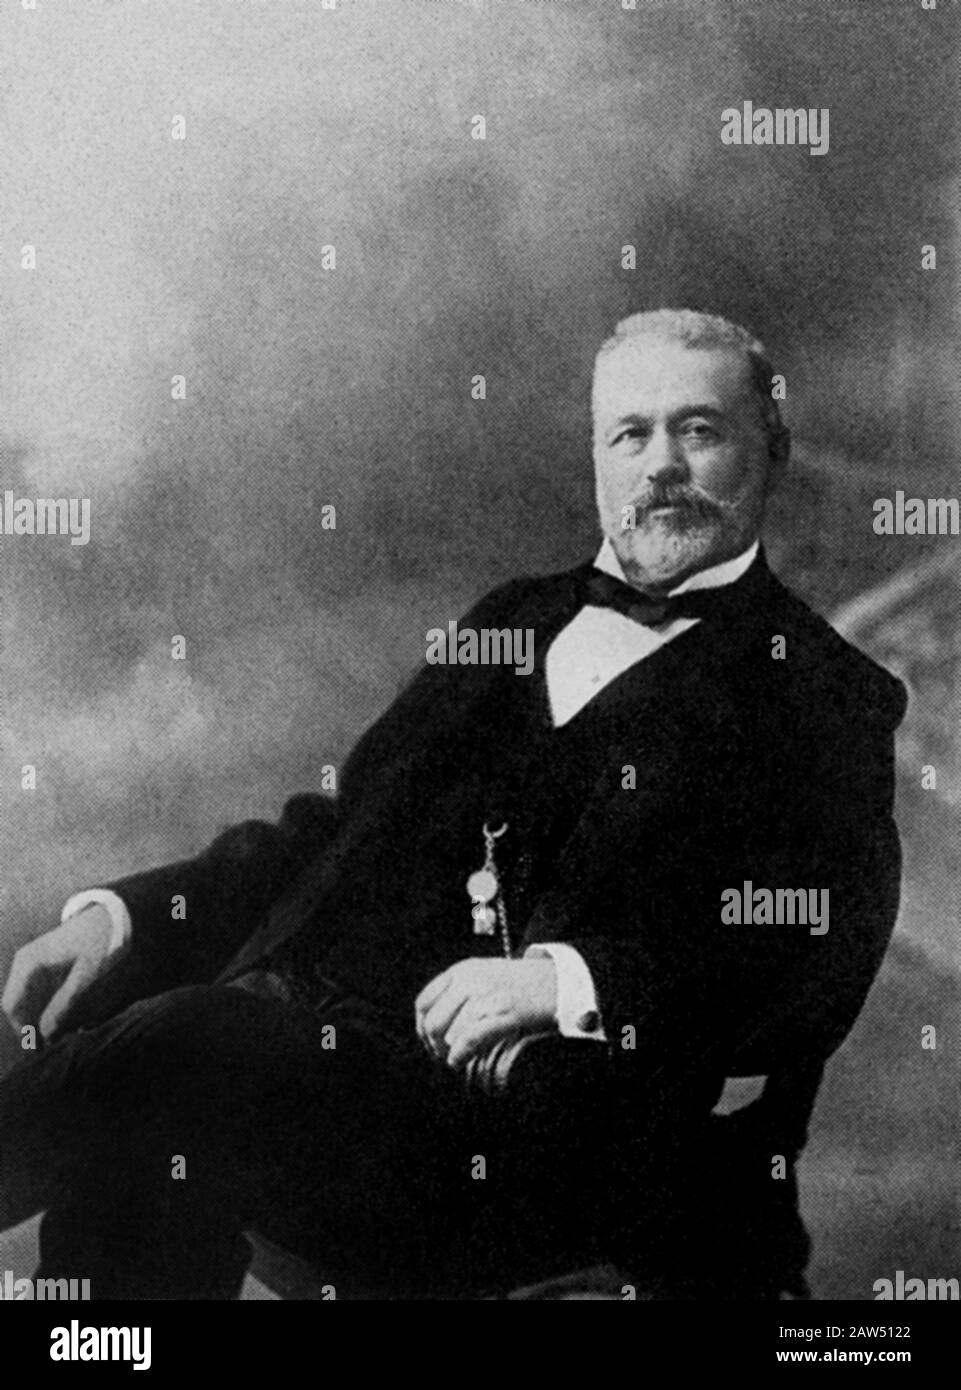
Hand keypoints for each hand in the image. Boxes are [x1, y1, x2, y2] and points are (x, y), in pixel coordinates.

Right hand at [2, 905, 116, 1043]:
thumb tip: (46, 1032)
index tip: (42, 1048)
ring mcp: (32, 966)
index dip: (23, 1030)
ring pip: (27, 1003)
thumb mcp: (86, 973)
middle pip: (18, 1007)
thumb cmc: (98, 943)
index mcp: (29, 964)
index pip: (13, 1006)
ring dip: (41, 1021)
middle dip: (33, 1028)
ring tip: (66, 1035)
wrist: (109, 917)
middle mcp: (25, 965)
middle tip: (55, 1046)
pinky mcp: (43, 970)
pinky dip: (48, 1010)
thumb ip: (66, 1002)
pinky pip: (38, 995)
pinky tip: (69, 1020)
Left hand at [414, 956, 557, 1069]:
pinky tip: (459, 1062)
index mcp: (462, 970)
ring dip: (448, 1053)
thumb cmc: (522, 985)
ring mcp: (486, 995)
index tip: (428, 1041)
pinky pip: (468, 1039)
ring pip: (450, 1033)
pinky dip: (459, 1055)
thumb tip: (434, 1027)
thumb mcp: (484, 976)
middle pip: (434, 1020)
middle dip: (433, 1045)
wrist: (558, 981)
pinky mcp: (502, 1012)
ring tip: (455, 1060)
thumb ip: (459, 992)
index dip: (421, 1027)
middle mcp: (470, 980)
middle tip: (442, 1056)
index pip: (425, 1001)